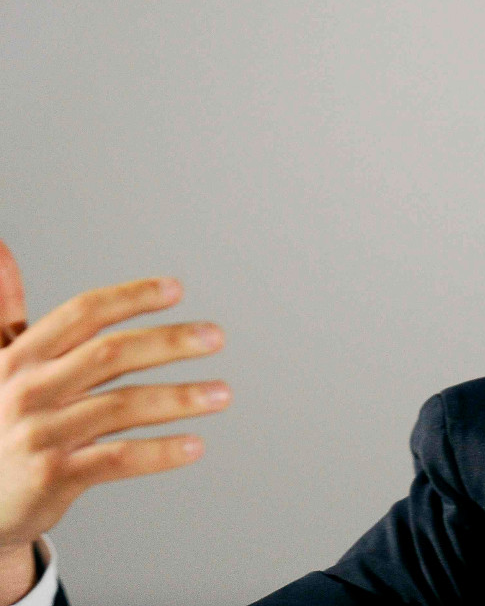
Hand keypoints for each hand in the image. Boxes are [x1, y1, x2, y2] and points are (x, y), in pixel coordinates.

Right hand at [0, 240, 231, 551]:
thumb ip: (5, 310)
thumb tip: (1, 247)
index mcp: (20, 357)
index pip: (84, 313)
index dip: (132, 297)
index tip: (176, 290)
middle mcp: (29, 390)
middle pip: (112, 354)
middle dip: (169, 342)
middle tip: (215, 337)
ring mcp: (40, 434)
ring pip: (122, 406)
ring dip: (179, 398)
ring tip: (221, 394)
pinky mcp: (52, 477)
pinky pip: (117, 459)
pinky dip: (159, 452)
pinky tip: (195, 446)